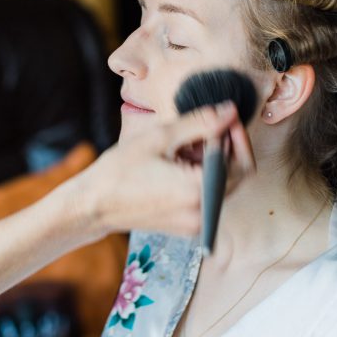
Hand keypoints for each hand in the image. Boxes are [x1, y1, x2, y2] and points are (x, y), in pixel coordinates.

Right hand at [71, 102, 255, 238]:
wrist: (94, 206)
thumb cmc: (120, 170)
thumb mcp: (161, 137)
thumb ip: (201, 123)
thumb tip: (230, 111)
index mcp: (199, 191)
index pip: (242, 163)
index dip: (238, 138)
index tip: (226, 119)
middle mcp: (203, 213)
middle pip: (234, 176)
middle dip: (222, 149)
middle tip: (200, 129)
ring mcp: (196, 223)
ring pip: (220, 185)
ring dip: (209, 162)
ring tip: (181, 147)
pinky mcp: (188, 226)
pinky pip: (206, 198)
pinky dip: (199, 177)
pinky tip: (175, 164)